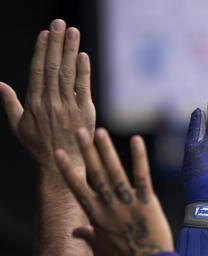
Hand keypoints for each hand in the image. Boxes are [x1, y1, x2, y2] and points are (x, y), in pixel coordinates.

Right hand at [0, 19, 94, 169]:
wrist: (61, 166)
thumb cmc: (40, 147)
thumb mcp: (19, 125)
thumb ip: (11, 103)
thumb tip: (0, 84)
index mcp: (34, 102)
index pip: (38, 70)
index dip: (41, 50)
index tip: (45, 33)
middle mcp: (50, 101)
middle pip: (53, 66)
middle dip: (57, 43)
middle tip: (60, 23)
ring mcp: (68, 107)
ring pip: (68, 74)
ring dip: (71, 51)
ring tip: (73, 32)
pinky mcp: (85, 114)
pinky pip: (84, 89)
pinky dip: (84, 72)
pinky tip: (83, 57)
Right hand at [54, 127, 172, 255]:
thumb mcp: (101, 249)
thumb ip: (88, 236)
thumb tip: (74, 232)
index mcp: (96, 217)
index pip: (78, 189)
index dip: (68, 171)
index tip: (57, 154)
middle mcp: (109, 207)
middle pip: (95, 175)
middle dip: (86, 152)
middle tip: (79, 132)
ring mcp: (128, 204)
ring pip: (115, 173)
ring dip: (107, 150)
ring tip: (100, 132)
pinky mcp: (147, 203)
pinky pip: (142, 177)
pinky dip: (139, 158)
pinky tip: (136, 140)